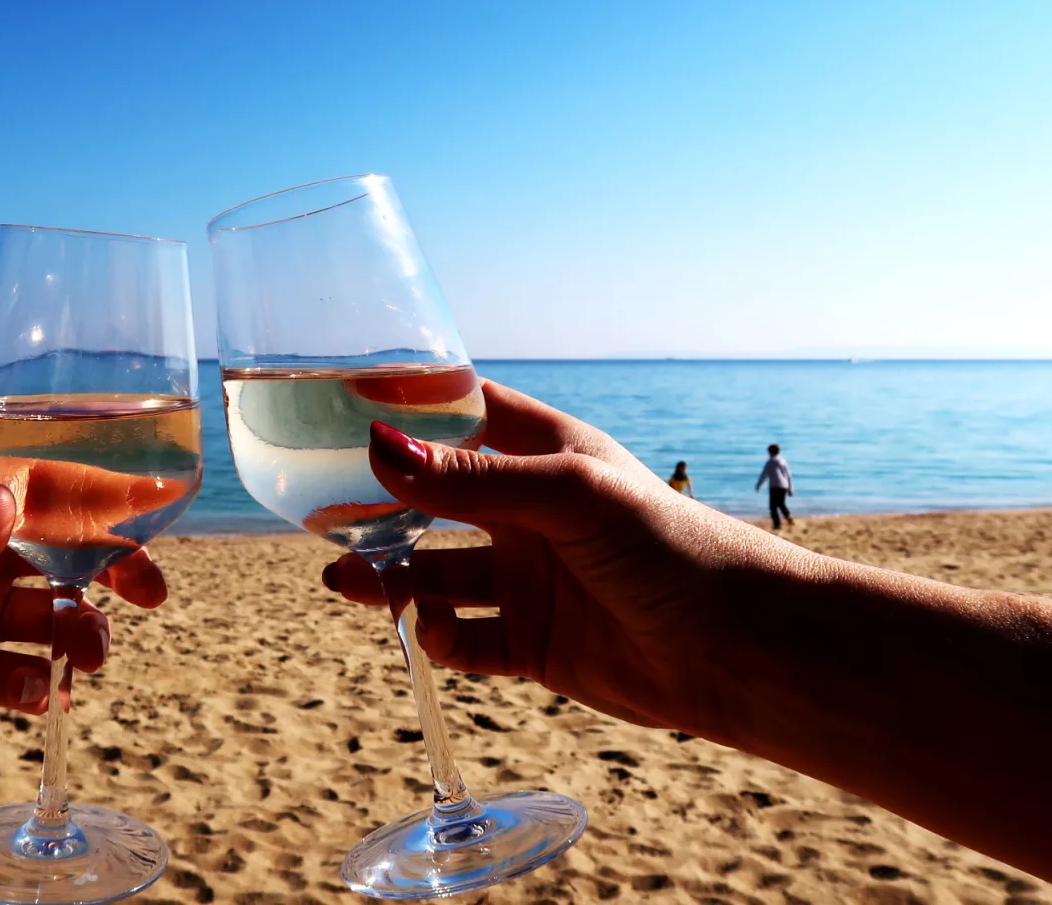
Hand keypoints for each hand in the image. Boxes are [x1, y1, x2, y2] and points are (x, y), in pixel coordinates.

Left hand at [0, 465, 166, 740]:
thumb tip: (8, 508)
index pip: (45, 488)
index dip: (107, 495)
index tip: (161, 505)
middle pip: (69, 555)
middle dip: (118, 569)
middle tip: (150, 593)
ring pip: (53, 619)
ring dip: (83, 633)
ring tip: (87, 654)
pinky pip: (17, 679)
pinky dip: (39, 688)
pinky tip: (39, 695)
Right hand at [322, 382, 811, 734]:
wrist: (737, 648)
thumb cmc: (670, 545)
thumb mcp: (566, 495)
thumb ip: (470, 479)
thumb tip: (377, 447)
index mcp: (543, 453)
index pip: (460, 413)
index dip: (403, 408)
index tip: (333, 403)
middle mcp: (528, 512)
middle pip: (432, 499)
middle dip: (377, 504)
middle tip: (314, 508)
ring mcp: (529, 579)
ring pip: (436, 572)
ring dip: (389, 576)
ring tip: (342, 577)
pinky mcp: (534, 644)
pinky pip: (465, 638)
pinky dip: (438, 637)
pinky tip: (428, 631)